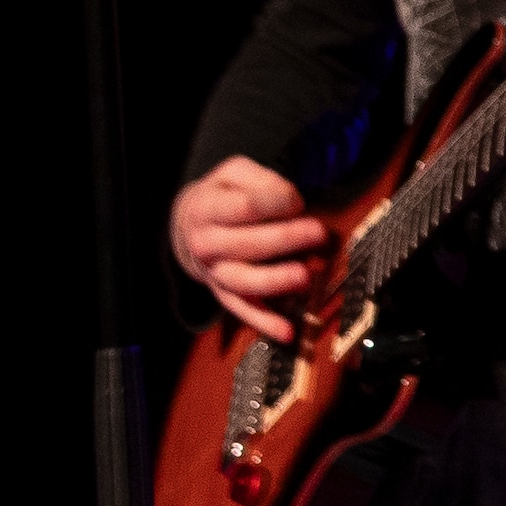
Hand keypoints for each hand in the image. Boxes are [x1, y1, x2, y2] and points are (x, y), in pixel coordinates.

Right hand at [171, 156, 326, 342]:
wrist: (187, 228)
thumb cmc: (220, 196)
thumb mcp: (232, 174)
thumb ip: (259, 179)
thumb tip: (289, 197)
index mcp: (207, 209)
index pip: (243, 207)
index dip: (274, 203)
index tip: (298, 201)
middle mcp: (206, 244)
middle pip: (248, 245)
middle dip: (286, 239)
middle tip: (318, 232)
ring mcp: (214, 273)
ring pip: (244, 282)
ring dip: (277, 282)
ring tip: (305, 276)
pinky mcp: (224, 295)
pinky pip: (243, 311)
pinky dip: (265, 323)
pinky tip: (287, 331)